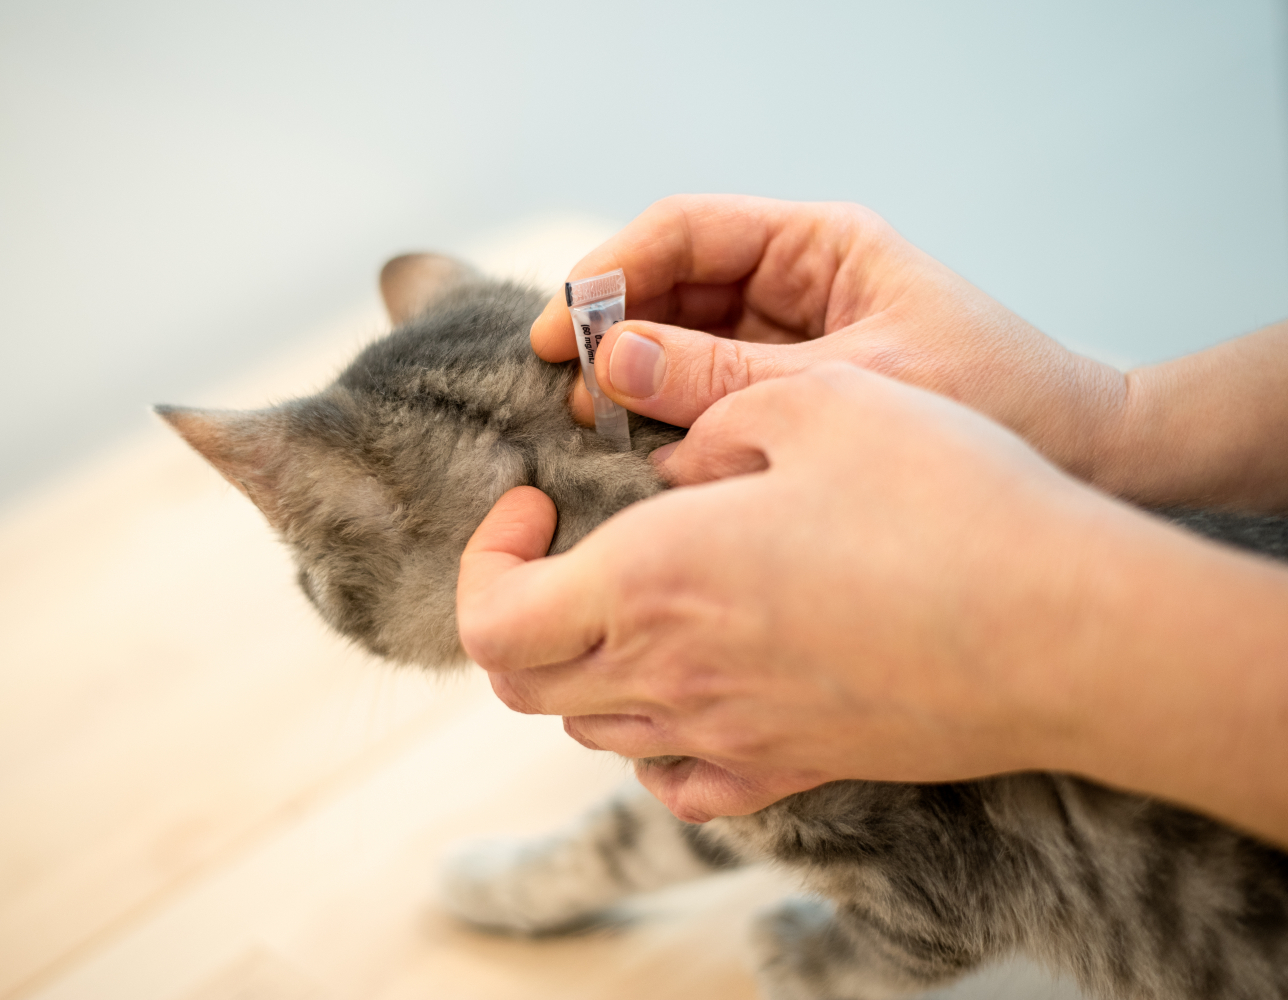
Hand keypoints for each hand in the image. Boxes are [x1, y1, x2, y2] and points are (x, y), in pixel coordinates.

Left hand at [458, 364, 1117, 823]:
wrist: (1067, 628)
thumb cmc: (946, 500)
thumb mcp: (816, 402)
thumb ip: (708, 415)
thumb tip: (665, 458)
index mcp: (654, 580)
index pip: (492, 617)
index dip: (484, 557)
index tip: (533, 499)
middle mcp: (675, 675)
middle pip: (523, 683)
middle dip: (514, 606)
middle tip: (561, 543)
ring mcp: (733, 735)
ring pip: (591, 730)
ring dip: (578, 660)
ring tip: (631, 592)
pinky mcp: (795, 767)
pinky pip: (680, 783)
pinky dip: (650, 740)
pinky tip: (690, 684)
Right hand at [543, 195, 1127, 482]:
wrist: (1087, 459)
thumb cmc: (998, 399)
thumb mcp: (854, 383)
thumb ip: (729, 376)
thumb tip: (615, 362)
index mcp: (818, 245)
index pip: (686, 232)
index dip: (612, 272)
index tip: (564, 328)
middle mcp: (794, 285)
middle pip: (670, 288)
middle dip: (614, 333)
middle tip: (570, 392)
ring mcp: (787, 344)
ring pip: (678, 345)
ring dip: (633, 382)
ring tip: (597, 429)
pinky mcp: (787, 401)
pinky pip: (706, 396)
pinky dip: (668, 421)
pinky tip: (641, 453)